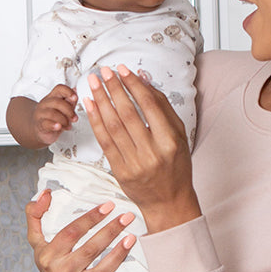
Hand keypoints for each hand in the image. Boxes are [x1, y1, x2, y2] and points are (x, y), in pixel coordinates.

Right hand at [25, 190, 136, 271]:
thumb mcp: (36, 241)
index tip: (108, 206)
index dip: (90, 218)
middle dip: (110, 231)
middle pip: (89, 249)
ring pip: (101, 271)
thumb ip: (35, 215)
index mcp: (48, 254)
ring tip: (131, 238)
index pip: (71, 233)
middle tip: (127, 217)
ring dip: (118, 255)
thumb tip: (45, 193)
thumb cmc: (50, 262)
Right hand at [33, 85, 78, 145]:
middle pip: (57, 102)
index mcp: (52, 97)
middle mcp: (45, 103)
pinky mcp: (39, 124)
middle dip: (69, 111)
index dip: (68, 92)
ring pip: (52, 113)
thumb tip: (76, 91)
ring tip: (68, 125)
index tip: (75, 98)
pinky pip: (46, 123)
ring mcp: (41, 113)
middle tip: (74, 118)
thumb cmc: (53, 118)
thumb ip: (70, 102)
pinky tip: (58, 127)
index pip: (59, 89)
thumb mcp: (64, 109)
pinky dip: (54, 125)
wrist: (41, 128)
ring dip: (64, 120)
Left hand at [82, 66, 200, 231]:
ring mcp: (135, 164)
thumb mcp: (179, 135)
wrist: (169, 201)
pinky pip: (105, 142)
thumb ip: (162, 107)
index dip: (133, 85)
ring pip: (113, 126)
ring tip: (93, 83)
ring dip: (101, 101)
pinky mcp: (120, 172)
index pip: (149, 105)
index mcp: (170, 140)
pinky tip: (91, 105)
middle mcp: (152, 152)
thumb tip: (142, 79)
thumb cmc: (176, 165)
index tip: (122, 69)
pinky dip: (96, 121)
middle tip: (103, 72)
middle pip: (128, 113)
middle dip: (113, 88)